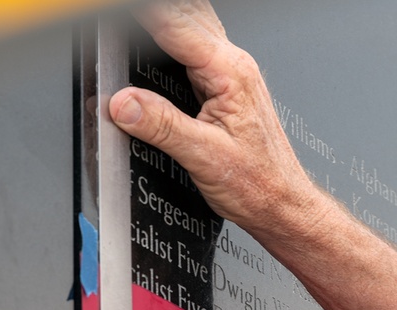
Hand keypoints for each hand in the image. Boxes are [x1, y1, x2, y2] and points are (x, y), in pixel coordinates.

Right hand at [110, 0, 326, 244]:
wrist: (281, 203)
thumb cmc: (258, 184)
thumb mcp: (203, 157)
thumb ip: (161, 126)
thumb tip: (123, 104)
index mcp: (230, 73)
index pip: (176, 26)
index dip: (143, 16)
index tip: (115, 14)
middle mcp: (234, 65)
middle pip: (185, 15)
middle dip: (152, 13)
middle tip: (117, 16)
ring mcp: (232, 73)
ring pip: (191, 24)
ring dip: (164, 18)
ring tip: (132, 21)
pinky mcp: (226, 85)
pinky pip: (194, 44)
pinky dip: (172, 32)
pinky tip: (158, 35)